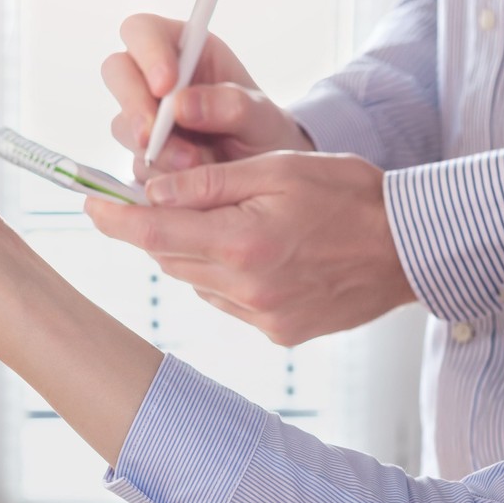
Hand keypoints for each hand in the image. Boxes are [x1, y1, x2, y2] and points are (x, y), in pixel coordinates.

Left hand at [87, 151, 415, 345]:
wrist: (413, 247)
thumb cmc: (352, 196)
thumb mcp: (279, 169)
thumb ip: (210, 182)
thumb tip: (153, 190)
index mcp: (244, 243)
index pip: (155, 234)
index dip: (115, 219)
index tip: (90, 204)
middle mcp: (248, 290)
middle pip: (170, 260)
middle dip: (156, 230)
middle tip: (152, 200)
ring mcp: (263, 318)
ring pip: (197, 282)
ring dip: (192, 253)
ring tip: (223, 222)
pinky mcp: (279, 333)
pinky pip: (227, 302)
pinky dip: (223, 276)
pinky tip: (252, 252)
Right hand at [104, 13, 313, 179]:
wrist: (264, 180)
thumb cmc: (263, 133)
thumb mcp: (262, 116)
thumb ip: (231, 104)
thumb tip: (183, 105)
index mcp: (184, 49)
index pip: (144, 31)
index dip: (147, 52)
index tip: (166, 85)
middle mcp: (155, 78)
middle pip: (117, 72)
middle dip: (134, 104)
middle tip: (152, 135)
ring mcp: (143, 117)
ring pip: (122, 124)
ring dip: (153, 147)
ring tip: (193, 163)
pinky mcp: (141, 154)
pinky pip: (134, 162)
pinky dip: (158, 174)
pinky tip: (187, 179)